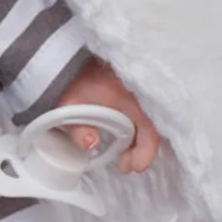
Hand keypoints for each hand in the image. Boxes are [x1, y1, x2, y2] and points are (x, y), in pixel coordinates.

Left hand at [57, 57, 161, 172]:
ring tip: (122, 157)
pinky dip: (137, 129)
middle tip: (123, 165)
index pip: (151, 129)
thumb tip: (91, 144)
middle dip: (141, 150)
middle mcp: (142, 93)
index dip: (145, 152)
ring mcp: (140, 89)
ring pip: (150, 120)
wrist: (68, 54)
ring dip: (139, 141)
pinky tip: (123, 139)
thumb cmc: (71, 79)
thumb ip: (77, 127)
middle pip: (153, 127)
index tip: (131, 167)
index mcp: (131, 97)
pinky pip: (145, 112)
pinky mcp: (135, 88)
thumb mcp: (68, 104)